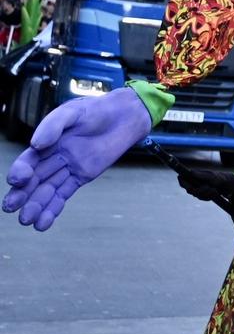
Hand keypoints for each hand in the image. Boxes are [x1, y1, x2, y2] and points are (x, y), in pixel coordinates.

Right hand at [4, 87, 152, 230]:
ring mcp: (67, 168)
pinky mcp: (81, 176)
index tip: (18, 180)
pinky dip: (53, 209)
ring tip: (26, 221)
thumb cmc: (95, 110)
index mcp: (46, 142)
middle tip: (11, 208)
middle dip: (22, 194)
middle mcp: (52, 157)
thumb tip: (36, 144)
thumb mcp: (72, 112)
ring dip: (36, 206)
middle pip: (34, 179)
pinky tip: (43, 223)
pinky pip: (64, 194)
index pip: (28, 160)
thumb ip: (53, 125)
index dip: (20, 171)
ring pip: (47, 190)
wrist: (124, 116)